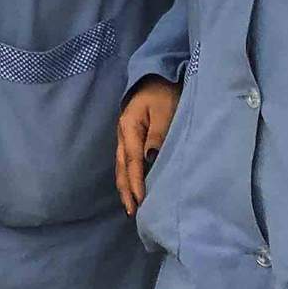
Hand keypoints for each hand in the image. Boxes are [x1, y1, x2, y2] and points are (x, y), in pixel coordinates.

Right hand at [115, 76, 180, 214]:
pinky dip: (128, 176)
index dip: (136, 182)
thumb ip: (159, 134)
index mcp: (129, 127)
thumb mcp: (165, 110)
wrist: (158, 76)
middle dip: (126, 190)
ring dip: (125, 186)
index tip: (141, 201)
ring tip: (130, 206)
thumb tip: (150, 158)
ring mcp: (125, 136)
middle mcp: (123, 134)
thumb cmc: (164, 92)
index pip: (133, 160)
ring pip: (122, 166)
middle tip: (132, 212)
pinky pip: (127, 161)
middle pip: (122, 167)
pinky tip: (132, 187)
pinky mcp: (131, 137)